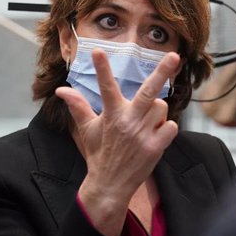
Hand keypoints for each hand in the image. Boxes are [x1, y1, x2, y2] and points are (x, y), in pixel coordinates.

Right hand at [55, 48, 179, 235]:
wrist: (110, 185)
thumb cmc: (99, 153)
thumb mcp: (87, 129)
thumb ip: (78, 106)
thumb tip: (60, 89)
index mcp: (111, 114)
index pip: (106, 86)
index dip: (102, 68)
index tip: (98, 50)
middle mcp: (128, 121)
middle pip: (149, 91)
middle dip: (162, 72)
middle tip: (174, 56)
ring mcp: (143, 135)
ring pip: (162, 107)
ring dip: (157, 111)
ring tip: (146, 123)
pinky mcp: (155, 147)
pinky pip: (172, 126)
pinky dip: (167, 128)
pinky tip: (156, 134)